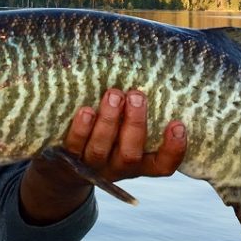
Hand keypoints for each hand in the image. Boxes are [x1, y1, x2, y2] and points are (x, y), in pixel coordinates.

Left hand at [19, 88, 186, 223]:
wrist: (62, 169)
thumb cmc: (104, 138)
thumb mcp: (124, 132)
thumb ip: (135, 113)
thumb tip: (147, 70)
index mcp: (138, 164)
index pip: (162, 166)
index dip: (174, 150)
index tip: (178, 124)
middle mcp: (116, 168)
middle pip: (130, 155)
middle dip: (135, 124)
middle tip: (137, 96)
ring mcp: (90, 165)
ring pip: (101, 149)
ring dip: (108, 121)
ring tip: (113, 95)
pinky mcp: (65, 159)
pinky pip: (74, 146)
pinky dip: (81, 129)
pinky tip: (86, 111)